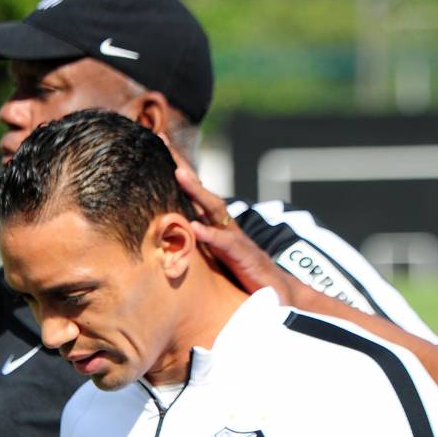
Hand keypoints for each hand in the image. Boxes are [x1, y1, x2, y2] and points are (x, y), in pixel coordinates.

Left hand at [161, 138, 295, 304]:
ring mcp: (235, 239)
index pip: (196, 193)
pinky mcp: (243, 257)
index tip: (160, 146)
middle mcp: (226, 226)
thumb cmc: (242, 274)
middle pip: (203, 191)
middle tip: (164, 143)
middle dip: (183, 167)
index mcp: (217, 225)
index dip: (179, 171)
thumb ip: (198, 244)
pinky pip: (225, 243)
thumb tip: (171, 237)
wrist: (277, 293)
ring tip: (178, 174)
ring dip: (197, 191)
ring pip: (215, 209)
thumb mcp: (214, 256)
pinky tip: (195, 227)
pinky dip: (210, 235)